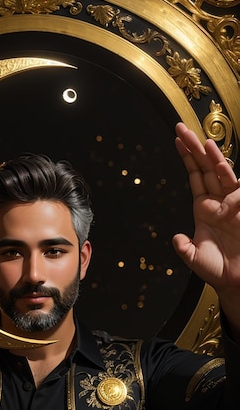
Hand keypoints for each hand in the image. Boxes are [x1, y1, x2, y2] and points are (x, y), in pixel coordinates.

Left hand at [174, 123, 239, 327]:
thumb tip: (176, 238)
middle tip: (183, 129)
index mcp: (203, 209)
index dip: (187, 159)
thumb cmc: (217, 269)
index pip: (194, 177)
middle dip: (195, 149)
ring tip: (204, 143)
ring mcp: (232, 205)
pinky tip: (222, 168)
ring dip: (213, 158)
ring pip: (223, 175)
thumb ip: (184, 247)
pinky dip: (230, 180)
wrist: (236, 281)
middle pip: (206, 169)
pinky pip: (238, 191)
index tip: (178, 140)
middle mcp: (218, 202)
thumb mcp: (194, 258)